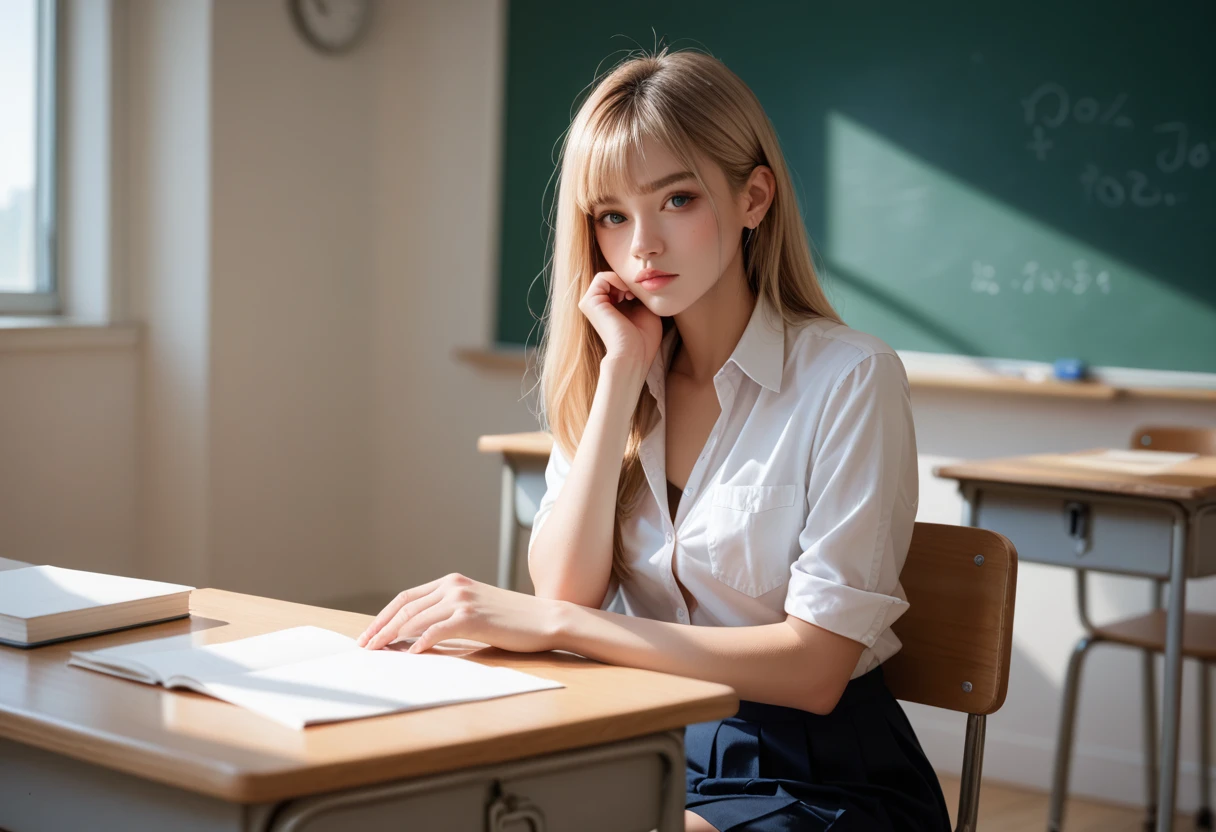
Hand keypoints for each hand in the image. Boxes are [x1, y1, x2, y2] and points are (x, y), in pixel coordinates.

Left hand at [356, 573, 564, 653]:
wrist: (545, 618)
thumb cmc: (513, 619)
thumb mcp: (476, 609)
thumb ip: (449, 614)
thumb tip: (418, 636)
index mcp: (452, 582)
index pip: (407, 597)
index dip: (384, 616)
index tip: (370, 634)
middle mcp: (453, 586)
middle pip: (405, 606)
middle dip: (380, 627)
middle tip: (365, 646)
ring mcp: (462, 600)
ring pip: (415, 618)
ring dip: (392, 637)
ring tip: (378, 652)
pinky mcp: (471, 617)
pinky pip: (435, 631)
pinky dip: (419, 643)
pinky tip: (409, 655)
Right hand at [578, 270, 662, 366]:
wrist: (634, 354)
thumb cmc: (643, 338)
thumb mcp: (644, 309)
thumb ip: (638, 293)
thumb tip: (638, 276)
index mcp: (609, 307)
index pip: (620, 283)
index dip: (634, 284)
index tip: (644, 296)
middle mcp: (598, 305)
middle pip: (614, 278)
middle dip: (629, 282)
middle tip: (639, 296)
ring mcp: (591, 303)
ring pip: (608, 276)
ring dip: (624, 281)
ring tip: (633, 297)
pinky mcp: (589, 302)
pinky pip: (602, 277)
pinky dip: (617, 280)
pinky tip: (627, 294)